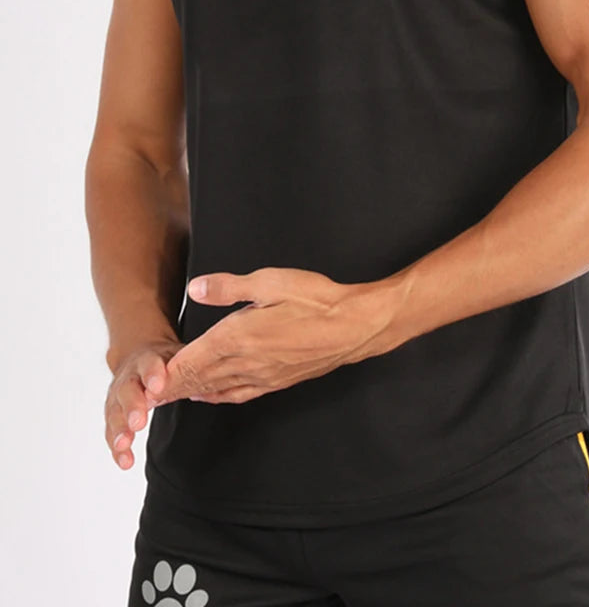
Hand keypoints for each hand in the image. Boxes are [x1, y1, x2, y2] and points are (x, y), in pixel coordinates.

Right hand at [104, 338, 182, 468]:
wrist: (138, 357)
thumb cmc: (164, 361)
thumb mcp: (177, 356)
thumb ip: (189, 365)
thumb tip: (213, 373)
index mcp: (147, 360)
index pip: (149, 364)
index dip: (153, 375)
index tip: (158, 387)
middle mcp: (129, 377)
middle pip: (127, 391)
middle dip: (132, 407)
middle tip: (138, 423)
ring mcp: (118, 395)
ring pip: (114, 412)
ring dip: (119, 430)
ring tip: (125, 446)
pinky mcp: (114, 413)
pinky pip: (111, 430)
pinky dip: (117, 447)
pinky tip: (125, 461)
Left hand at [144, 267, 396, 405]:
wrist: (353, 327)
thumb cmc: (315, 300)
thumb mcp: (270, 281)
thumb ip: (229, 287)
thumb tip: (196, 288)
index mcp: (238, 336)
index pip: (191, 361)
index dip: (166, 374)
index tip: (143, 384)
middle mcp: (246, 362)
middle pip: (198, 380)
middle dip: (170, 389)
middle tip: (144, 399)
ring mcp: (262, 376)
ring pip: (216, 389)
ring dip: (189, 394)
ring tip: (168, 399)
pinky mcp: (277, 381)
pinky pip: (239, 394)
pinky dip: (217, 396)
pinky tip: (209, 395)